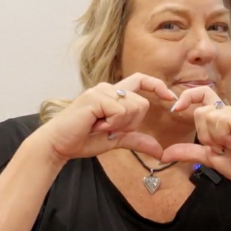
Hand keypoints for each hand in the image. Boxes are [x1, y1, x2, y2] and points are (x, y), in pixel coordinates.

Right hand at [32, 73, 177, 162]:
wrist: (59, 144)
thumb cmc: (83, 139)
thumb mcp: (116, 140)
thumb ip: (137, 140)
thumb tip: (159, 151)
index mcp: (113, 94)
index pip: (140, 79)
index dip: (157, 85)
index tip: (171, 97)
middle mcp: (108, 88)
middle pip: (142, 103)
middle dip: (131, 123)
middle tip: (108, 129)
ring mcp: (101, 91)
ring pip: (133, 107)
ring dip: (119, 125)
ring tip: (99, 126)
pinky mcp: (95, 97)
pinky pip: (120, 111)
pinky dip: (112, 124)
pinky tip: (95, 125)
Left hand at [160, 87, 230, 197]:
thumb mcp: (210, 159)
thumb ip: (190, 152)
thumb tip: (164, 155)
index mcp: (223, 116)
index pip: (203, 94)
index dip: (188, 97)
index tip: (175, 109)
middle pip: (201, 110)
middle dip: (203, 134)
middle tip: (219, 148)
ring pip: (210, 116)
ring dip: (214, 138)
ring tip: (230, 147)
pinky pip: (222, 120)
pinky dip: (223, 136)